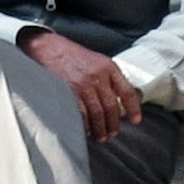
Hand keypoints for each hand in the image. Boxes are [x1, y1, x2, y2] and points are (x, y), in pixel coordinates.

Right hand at [24, 30, 140, 142]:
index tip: (135, 120)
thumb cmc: (72, 56)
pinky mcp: (69, 92)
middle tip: (112, 133)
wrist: (48, 48)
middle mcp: (98, 76)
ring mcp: (84, 84)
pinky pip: (82, 114)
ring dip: (100, 128)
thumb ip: (108, 77)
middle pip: (112, 107)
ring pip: (98, 114)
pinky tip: (86, 130)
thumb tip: (118, 99)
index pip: (127, 91)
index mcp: (108, 67)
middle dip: (113, 124)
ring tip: (100, 136)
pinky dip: (85, 125)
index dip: (133, 109)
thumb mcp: (96, 60)